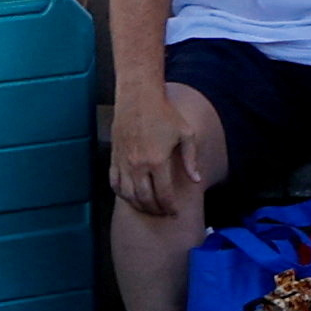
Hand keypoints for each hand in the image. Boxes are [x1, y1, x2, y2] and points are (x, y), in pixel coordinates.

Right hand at [108, 80, 205, 220]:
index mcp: (157, 161)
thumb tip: (196, 180)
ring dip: (139, 205)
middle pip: (145, 199)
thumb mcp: (186, 134)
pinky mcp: (114, 157)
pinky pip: (114, 183)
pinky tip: (130, 196)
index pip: (163, 195)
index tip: (175, 212)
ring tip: (148, 208)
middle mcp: (138, 165)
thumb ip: (191, 159)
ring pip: (128, 195)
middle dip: (155, 210)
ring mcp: (123, 162)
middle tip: (163, 213)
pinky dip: (121, 194)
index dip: (170, 207)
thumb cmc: (165, 113)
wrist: (138, 97)